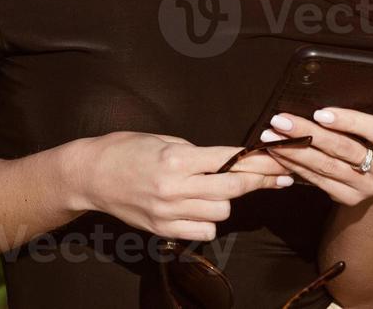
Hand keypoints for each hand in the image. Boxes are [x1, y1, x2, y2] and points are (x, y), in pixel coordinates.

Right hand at [76, 131, 295, 240]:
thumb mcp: (164, 140)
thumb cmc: (126, 149)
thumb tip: (226, 161)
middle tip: (281, 175)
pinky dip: (209, 222)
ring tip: (222, 188)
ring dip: (228, 200)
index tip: (280, 159)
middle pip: (232, 189)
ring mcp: (169, 213)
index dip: (259, 160)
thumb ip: (196, 154)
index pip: (229, 160)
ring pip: (221, 213)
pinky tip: (203, 209)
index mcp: (177, 160)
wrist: (91, 175)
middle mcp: (175, 188)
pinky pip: (203, 232)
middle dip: (260, 180)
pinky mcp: (163, 230)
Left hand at [257, 35, 372, 206]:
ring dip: (296, 150)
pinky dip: (296, 167)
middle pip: (345, 149)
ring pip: (327, 167)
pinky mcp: (348, 199)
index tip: (321, 112)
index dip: (351, 122)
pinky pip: (318, 182)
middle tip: (280, 119)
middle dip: (309, 133)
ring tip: (271, 134)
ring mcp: (368, 186)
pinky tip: (278, 153)